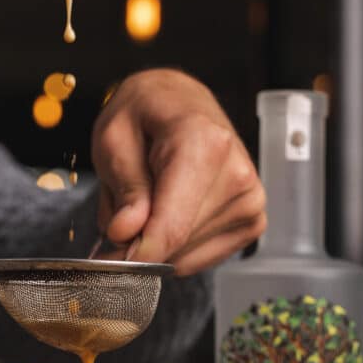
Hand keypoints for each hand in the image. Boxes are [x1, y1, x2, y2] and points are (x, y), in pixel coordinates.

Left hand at [91, 70, 265, 276]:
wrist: (179, 101)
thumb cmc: (146, 114)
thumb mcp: (114, 139)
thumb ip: (125, 189)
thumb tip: (126, 233)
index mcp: (204, 144)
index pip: (172, 225)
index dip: (136, 253)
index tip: (110, 261)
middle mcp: (237, 173)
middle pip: (177, 244)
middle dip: (140, 242)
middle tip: (123, 212)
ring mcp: (250, 200)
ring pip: (187, 255)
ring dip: (158, 241)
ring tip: (152, 200)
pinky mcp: (252, 220)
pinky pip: (202, 257)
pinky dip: (177, 246)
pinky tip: (171, 212)